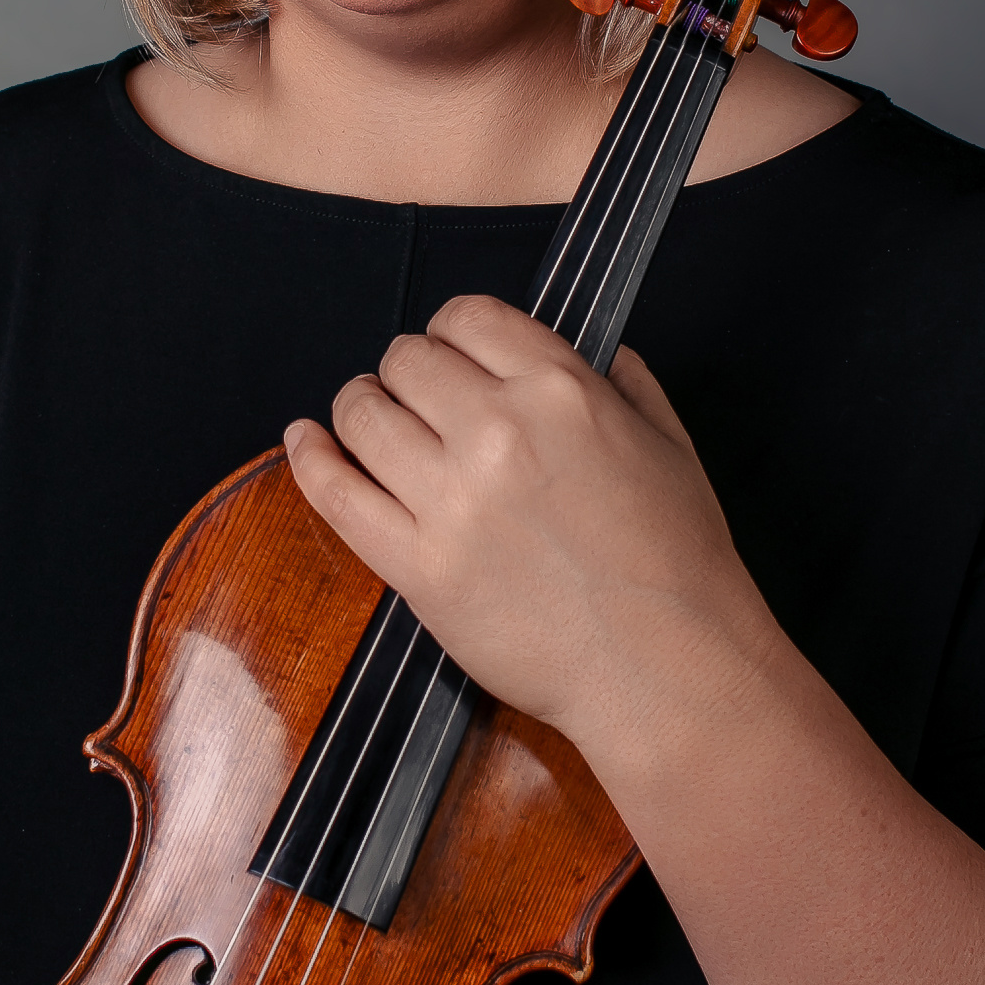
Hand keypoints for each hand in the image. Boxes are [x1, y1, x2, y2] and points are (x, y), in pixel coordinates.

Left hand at [283, 293, 774, 775]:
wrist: (664, 667)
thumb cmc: (679, 563)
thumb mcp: (671, 444)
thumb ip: (625, 384)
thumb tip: (596, 354)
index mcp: (561, 391)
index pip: (469, 317)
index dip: (451, 331)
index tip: (449, 354)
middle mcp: (497, 432)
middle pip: (408, 360)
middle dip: (406, 370)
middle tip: (411, 395)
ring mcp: (451, 501)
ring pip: (363, 415)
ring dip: (359, 407)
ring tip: (365, 418)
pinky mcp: (418, 567)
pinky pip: (336, 493)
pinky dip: (310, 457)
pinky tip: (305, 440)